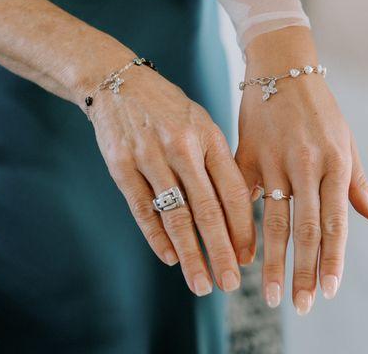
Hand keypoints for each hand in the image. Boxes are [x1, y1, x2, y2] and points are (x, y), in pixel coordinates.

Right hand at [86, 62, 255, 295]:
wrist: (118, 83)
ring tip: (201, 284)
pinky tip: (170, 259)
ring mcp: (150, 156)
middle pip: (207, 209)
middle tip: (231, 283)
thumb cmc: (167, 110)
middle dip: (221, 251)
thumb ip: (217, 163)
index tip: (248, 258)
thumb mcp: (200, 124)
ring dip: (191, 254)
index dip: (243, 228)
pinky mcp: (121, 165)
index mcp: (209, 136)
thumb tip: (236, 214)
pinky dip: (157, 238)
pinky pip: (142, 209)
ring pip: (175, 215)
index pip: (233, 191)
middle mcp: (182, 146)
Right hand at [236, 27, 367, 313]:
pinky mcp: (245, 155)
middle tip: (301, 306)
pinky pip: (241, 197)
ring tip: (269, 293)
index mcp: (335, 163)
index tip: (329, 291)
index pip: (335, 223)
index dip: (333, 260)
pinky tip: (239, 252)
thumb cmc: (319, 108)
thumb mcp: (347, 141)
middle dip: (303, 271)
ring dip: (272, 260)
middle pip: (305, 229)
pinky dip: (240, 226)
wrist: (281, 67)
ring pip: (272, 219)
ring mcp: (273, 160)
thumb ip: (358, 182)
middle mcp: (306, 165)